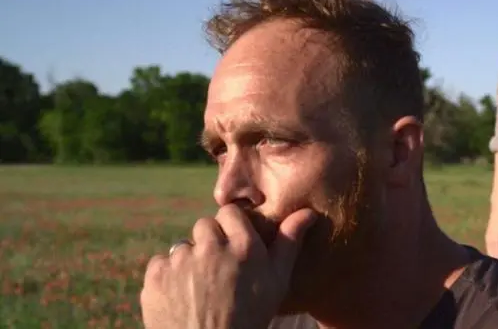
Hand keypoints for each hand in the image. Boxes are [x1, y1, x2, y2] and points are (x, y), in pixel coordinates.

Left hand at [140, 205, 316, 328]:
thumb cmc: (250, 318)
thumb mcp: (277, 282)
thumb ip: (289, 242)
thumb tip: (308, 212)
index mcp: (244, 246)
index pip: (230, 213)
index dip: (231, 229)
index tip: (234, 247)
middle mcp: (212, 248)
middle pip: (205, 226)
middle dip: (210, 243)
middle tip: (218, 271)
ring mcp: (181, 261)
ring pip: (183, 246)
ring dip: (190, 260)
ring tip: (200, 289)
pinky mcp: (156, 277)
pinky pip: (161, 263)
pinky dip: (168, 276)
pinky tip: (182, 296)